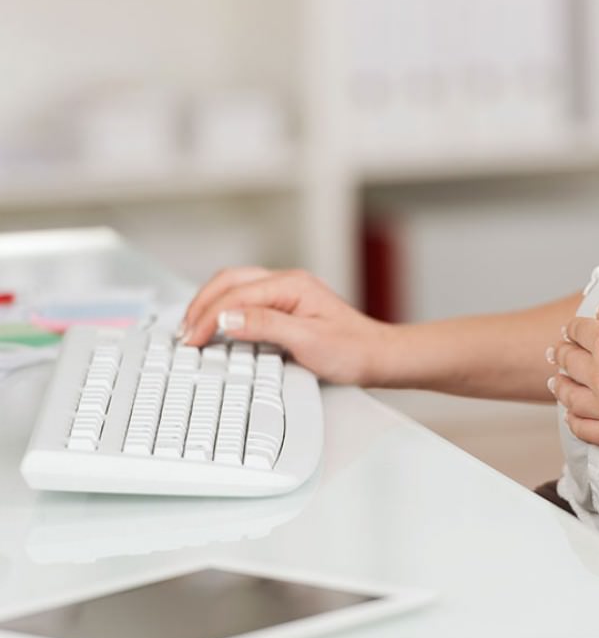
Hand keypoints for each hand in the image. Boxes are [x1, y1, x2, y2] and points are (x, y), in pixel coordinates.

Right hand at [179, 267, 396, 384]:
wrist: (377, 356)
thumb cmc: (352, 349)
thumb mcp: (308, 341)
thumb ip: (266, 325)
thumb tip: (227, 318)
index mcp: (290, 285)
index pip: (236, 295)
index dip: (208, 316)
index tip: (191, 339)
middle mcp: (286, 283)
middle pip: (230, 281)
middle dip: (201, 304)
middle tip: (183, 331)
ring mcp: (286, 293)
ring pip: (235, 286)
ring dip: (210, 303)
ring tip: (192, 327)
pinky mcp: (286, 306)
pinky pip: (246, 298)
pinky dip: (224, 308)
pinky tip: (217, 324)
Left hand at [550, 298, 598, 451]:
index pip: (578, 331)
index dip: (573, 329)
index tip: (571, 331)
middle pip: (570, 361)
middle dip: (562, 353)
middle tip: (557, 352)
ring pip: (570, 397)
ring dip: (560, 386)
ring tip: (557, 382)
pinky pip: (585, 430)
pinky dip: (573, 422)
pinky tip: (571, 416)